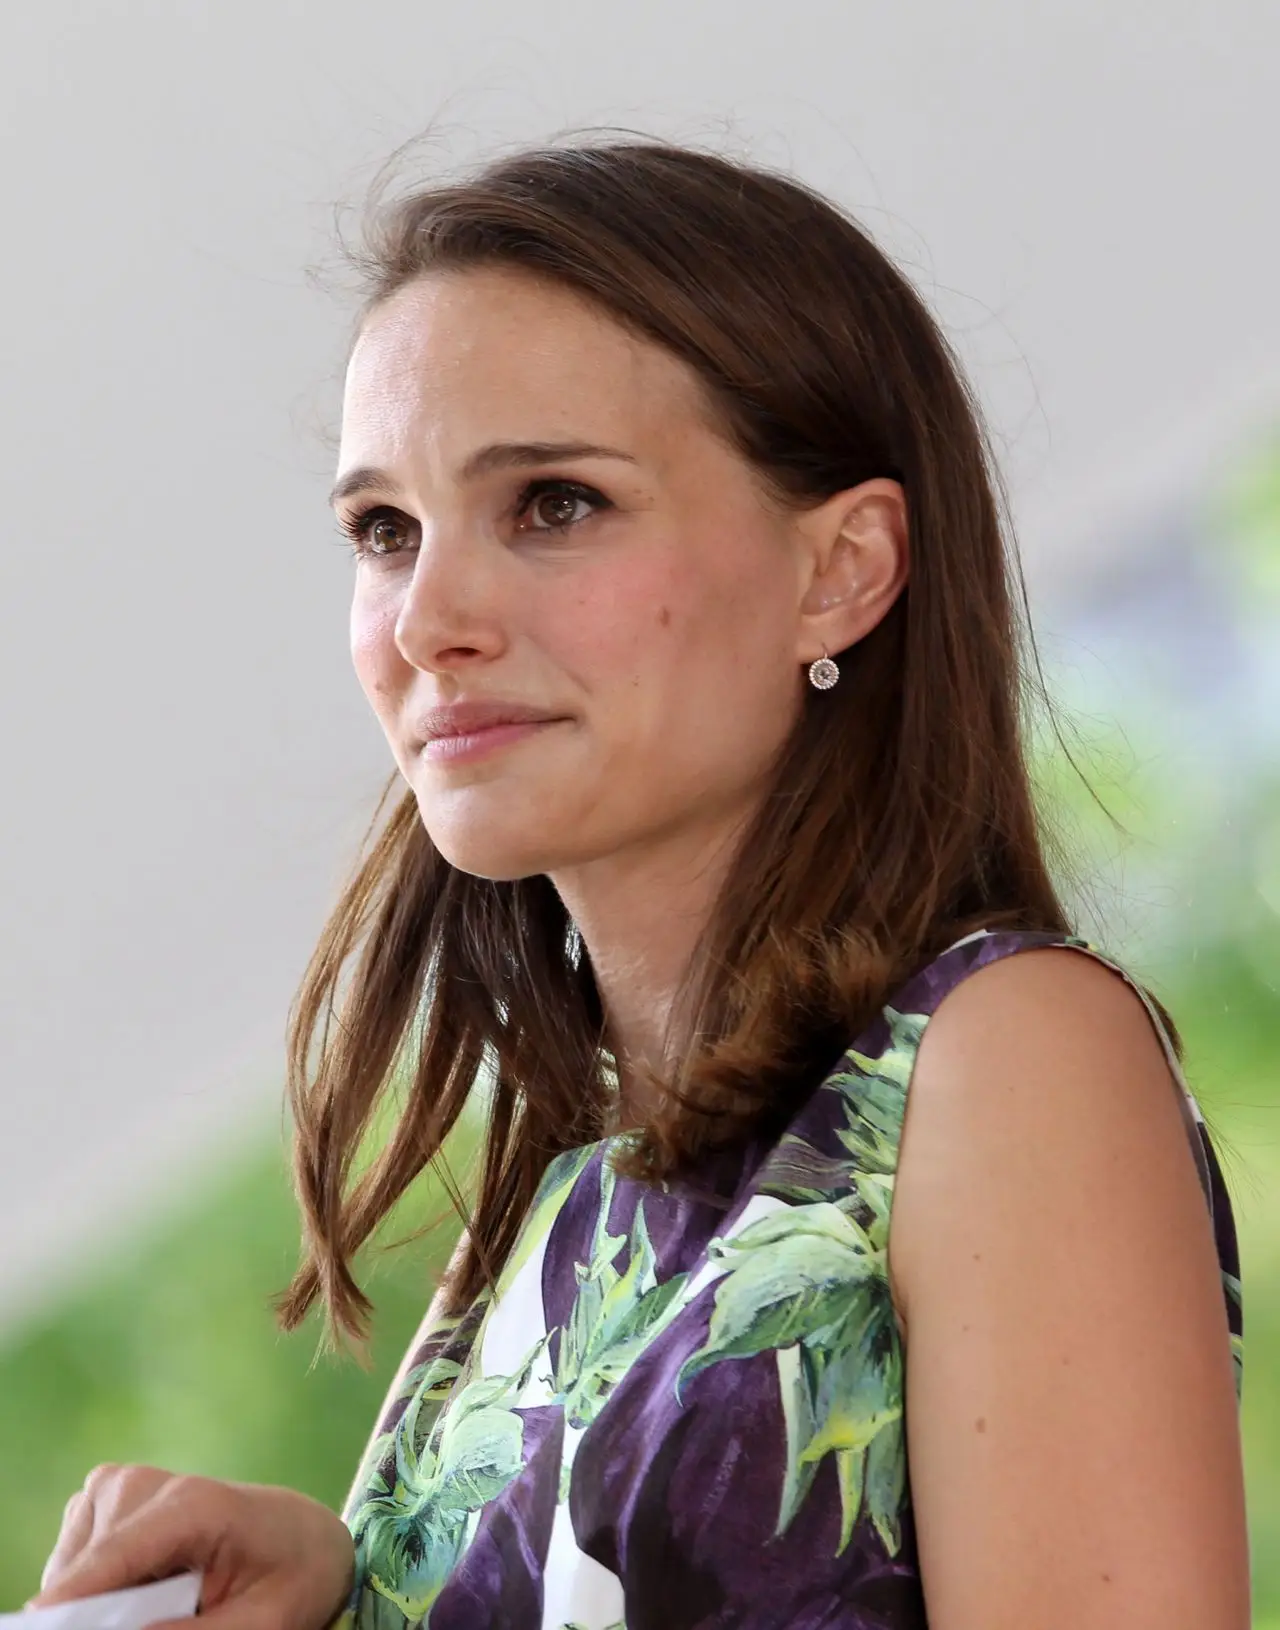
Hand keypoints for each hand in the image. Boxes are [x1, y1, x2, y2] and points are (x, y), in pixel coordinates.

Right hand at [28, 1464, 355, 1628]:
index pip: (118, 1552)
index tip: (40, 1620)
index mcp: (199, 1506)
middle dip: (95, 1607)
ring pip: (73, 1561)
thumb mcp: (265, 1621)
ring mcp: (127, 1485)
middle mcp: (154, 1485)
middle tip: (158, 1614)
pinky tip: (142, 1585)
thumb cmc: (291, 1576)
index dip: (75, 1590)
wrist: (304, 1536)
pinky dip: (95, 1580)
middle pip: (89, 1561)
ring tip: (163, 1597)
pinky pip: (75, 1556)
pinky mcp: (111, 1496)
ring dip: (97, 1594)